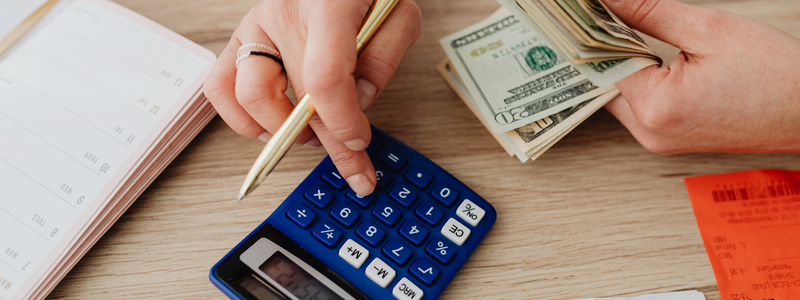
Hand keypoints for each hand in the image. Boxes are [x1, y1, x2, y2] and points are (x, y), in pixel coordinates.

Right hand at [204, 0, 421, 194]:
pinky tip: (273, 126)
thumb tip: (358, 103)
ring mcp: (256, 26)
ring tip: (310, 135)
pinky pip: (220, 88)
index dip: (342, 120)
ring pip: (247, 97)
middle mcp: (282, 14)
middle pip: (295, 98)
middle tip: (353, 166)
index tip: (359, 142)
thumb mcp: (397, 14)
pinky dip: (242, 119)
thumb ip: (384, 58)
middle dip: (328, 143)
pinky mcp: (242, 39)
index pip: (324, 76)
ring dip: (280, 130)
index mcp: (326, 5)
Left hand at [603, 0, 799, 153]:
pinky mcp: (668, 140)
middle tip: (599, 14)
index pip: (601, 63)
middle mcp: (649, 132)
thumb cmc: (774, 73)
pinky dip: (637, 79)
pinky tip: (644, 55)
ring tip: (624, 29)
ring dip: (620, 63)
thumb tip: (609, 0)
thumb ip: (650, 11)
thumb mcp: (709, 28)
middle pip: (604, 82)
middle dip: (602, 47)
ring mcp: (657, 141)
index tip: (582, 11)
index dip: (592, 31)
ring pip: (618, 94)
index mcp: (655, 108)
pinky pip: (637, 106)